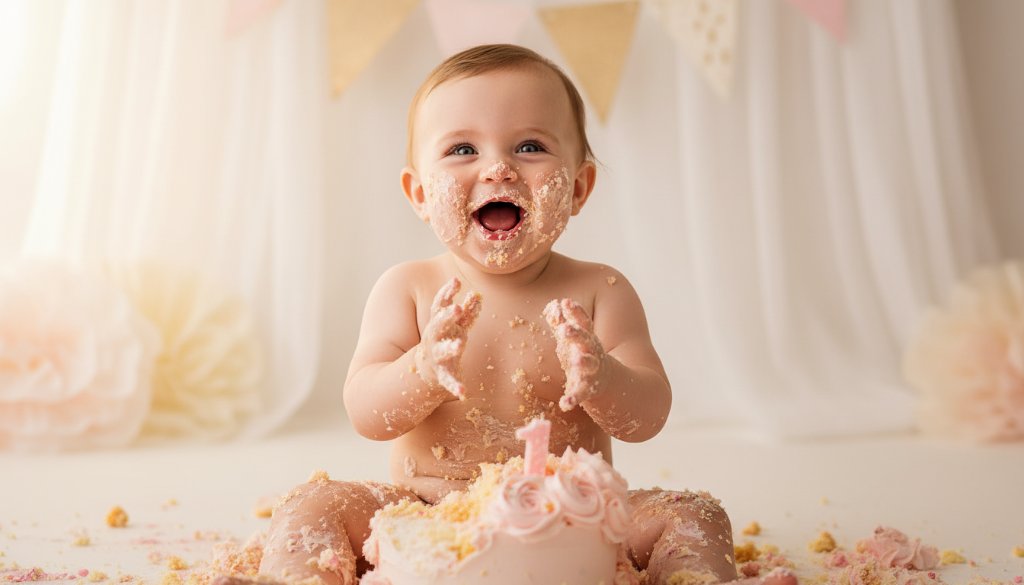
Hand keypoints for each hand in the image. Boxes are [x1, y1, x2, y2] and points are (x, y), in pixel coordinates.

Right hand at [416, 277, 481, 398]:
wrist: (423, 372)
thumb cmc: (442, 343)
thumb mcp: (454, 327)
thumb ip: (466, 312)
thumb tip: (478, 294)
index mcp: (437, 325)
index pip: (440, 305)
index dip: (447, 293)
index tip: (455, 280)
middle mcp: (434, 339)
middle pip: (438, 325)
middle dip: (447, 317)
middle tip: (456, 309)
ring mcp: (437, 358)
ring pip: (443, 352)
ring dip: (451, 347)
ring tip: (459, 345)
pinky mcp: (442, 376)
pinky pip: (449, 382)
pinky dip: (456, 387)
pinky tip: (463, 393)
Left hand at [543, 298, 604, 410]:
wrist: (618, 388)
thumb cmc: (590, 360)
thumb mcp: (577, 342)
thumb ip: (565, 324)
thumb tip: (553, 304)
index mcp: (588, 340)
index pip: (583, 323)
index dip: (575, 313)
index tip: (566, 302)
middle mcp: (593, 353)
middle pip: (586, 341)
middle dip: (576, 334)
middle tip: (565, 329)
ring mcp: (593, 372)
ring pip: (588, 367)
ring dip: (582, 364)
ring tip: (576, 361)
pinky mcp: (590, 390)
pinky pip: (580, 394)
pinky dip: (573, 398)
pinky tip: (565, 403)